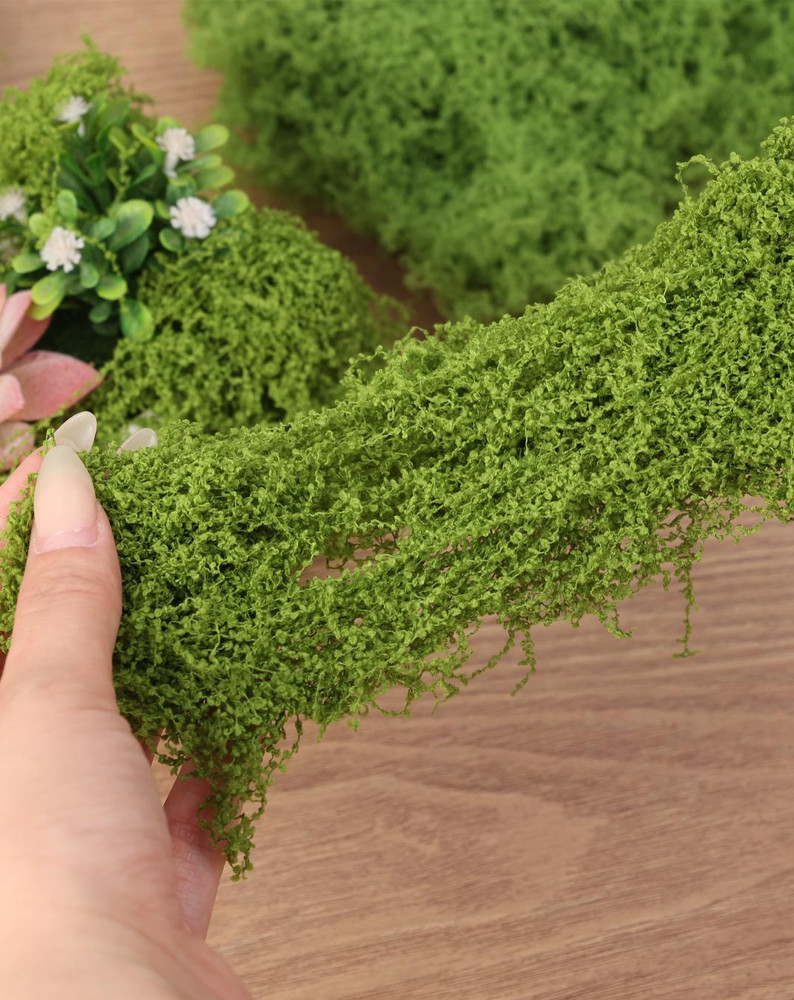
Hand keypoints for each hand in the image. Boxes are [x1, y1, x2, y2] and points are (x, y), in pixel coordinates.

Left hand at [0, 414, 249, 999]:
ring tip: (211, 608)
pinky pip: (176, 800)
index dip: (26, 510)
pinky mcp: (143, 875)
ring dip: (169, 673)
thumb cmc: (40, 880)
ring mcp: (78, 830)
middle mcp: (19, 774)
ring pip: (127, 723)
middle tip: (167, 521)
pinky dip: (203, 767)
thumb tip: (68, 487)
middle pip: (61, 654)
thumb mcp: (49, 709)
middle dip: (113, 589)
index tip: (85, 453)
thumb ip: (65, 600)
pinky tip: (226, 740)